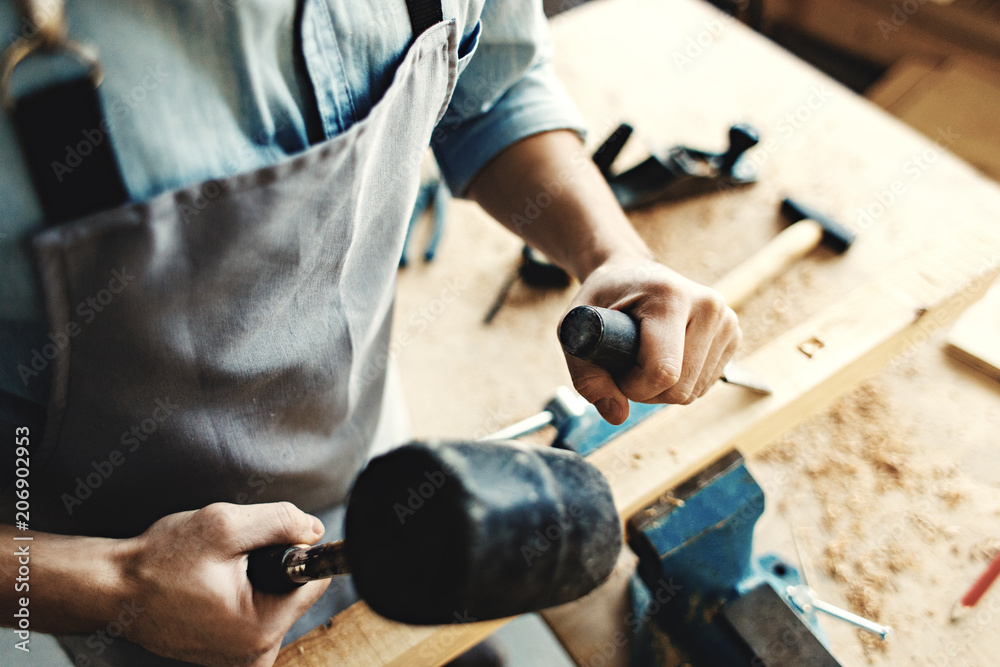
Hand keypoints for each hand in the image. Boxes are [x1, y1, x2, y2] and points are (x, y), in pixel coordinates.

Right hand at [118, 502, 329, 665]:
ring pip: (272, 602)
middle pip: (293, 594)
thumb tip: (314, 529)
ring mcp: (238, 659)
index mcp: (260, 629)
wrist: (112, 588)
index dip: (295, 550)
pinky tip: (208, 588)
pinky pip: (251, 615)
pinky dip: (237, 596)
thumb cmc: (159, 562)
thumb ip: (280, 522)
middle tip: (228, 559)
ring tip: (213, 573)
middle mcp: (253, 655)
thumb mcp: (224, 526)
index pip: (313, 582)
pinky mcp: (225, 655)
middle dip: (268, 566)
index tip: (265, 542)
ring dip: (251, 580)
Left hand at [561, 256, 740, 423]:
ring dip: (661, 388)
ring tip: (644, 356)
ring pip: (693, 392)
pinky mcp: (733, 335)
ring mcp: (726, 321)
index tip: (614, 370)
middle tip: (625, 362)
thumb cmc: (602, 300)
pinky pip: (703, 386)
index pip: (663, 372)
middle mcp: (708, 306)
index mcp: (670, 297)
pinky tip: (665, 357)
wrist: (632, 273)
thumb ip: (587, 376)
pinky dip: (678, 383)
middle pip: (680, 388)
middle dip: (645, 390)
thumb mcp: (577, 329)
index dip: (633, 387)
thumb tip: (616, 415)